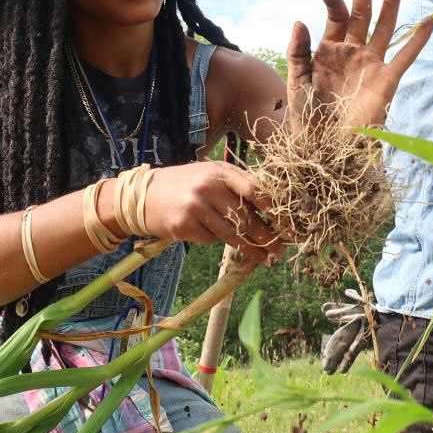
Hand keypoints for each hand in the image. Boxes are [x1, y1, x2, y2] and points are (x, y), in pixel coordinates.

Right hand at [142, 161, 282, 265]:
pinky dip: (215, 241)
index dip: (274, 209)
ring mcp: (195, 207)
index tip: (289, 224)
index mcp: (219, 171)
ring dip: (252, 250)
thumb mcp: (209, 174)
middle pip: (246, 217)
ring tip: (266, 260)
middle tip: (282, 249)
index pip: (254, 190)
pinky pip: (210, 240)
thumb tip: (270, 209)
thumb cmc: (184, 184)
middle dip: (267, 236)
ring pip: (231, 235)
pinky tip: (209, 235)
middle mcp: (208, 187)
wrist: (142, 195)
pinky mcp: (183, 226)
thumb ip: (235, 186)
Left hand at [286, 0, 432, 129]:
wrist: (326, 148)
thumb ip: (298, 51)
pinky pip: (406, 56)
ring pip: (385, 26)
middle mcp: (352, 52)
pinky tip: (431, 20)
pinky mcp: (387, 80)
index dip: (332, 1)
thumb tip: (301, 19)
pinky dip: (418, 39)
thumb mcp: (296, 82)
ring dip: (391, 2)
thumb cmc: (307, 118)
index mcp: (328, 50)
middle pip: (361, 13)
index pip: (335, 16)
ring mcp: (371, 64)